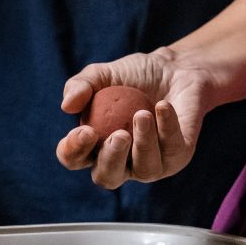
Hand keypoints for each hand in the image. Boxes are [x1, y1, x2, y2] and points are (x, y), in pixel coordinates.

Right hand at [55, 51, 211, 188]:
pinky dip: (168, 129)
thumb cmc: (134, 76)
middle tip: (119, 135)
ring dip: (143, 143)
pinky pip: (173, 151)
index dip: (74, 150)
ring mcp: (151, 163)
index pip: (75, 158)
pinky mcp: (178, 156)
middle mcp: (121, 162)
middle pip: (107, 177)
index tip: (85, 131)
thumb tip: (67, 105)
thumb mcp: (103, 74)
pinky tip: (163, 106)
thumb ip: (81, 85)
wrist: (174, 67)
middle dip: (111, 159)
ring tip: (143, 114)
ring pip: (145, 169)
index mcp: (94, 146)